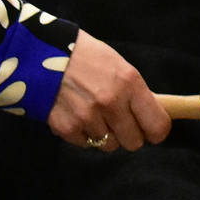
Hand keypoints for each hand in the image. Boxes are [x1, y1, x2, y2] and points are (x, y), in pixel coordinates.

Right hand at [47, 32, 171, 151]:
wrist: (42, 53)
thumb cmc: (85, 57)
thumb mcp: (118, 65)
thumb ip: (134, 92)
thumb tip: (148, 117)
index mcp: (129, 83)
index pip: (157, 124)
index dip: (156, 131)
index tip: (151, 130)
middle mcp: (111, 102)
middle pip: (134, 142)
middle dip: (129, 135)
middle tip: (120, 122)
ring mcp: (88, 117)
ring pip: (109, 145)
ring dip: (104, 135)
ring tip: (94, 114)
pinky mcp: (67, 128)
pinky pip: (86, 144)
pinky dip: (83, 134)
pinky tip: (76, 114)